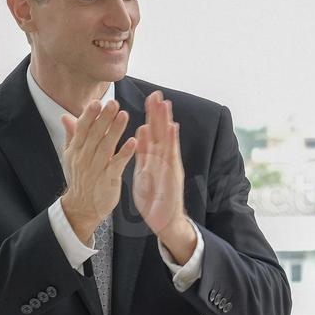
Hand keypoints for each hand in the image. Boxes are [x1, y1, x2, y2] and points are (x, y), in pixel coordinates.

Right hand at [60, 99, 137, 241]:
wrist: (82, 207)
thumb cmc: (80, 177)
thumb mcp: (71, 156)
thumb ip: (72, 135)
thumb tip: (65, 116)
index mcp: (76, 150)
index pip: (82, 128)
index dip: (89, 115)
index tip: (97, 102)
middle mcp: (84, 157)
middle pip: (95, 134)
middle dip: (104, 118)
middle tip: (114, 103)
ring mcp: (96, 169)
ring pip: (106, 146)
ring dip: (115, 130)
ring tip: (124, 115)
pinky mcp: (108, 179)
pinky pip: (117, 164)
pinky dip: (124, 153)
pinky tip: (133, 141)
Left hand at [132, 91, 191, 257]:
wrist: (165, 221)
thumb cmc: (155, 199)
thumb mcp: (144, 172)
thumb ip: (143, 152)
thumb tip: (141, 132)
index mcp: (155, 158)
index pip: (153, 132)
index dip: (151, 115)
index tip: (149, 97)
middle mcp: (164, 159)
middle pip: (162, 132)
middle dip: (159, 112)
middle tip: (156, 93)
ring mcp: (170, 166)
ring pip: (168, 139)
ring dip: (167, 121)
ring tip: (165, 104)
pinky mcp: (173, 175)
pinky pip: (171, 155)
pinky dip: (172, 140)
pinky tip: (172, 128)